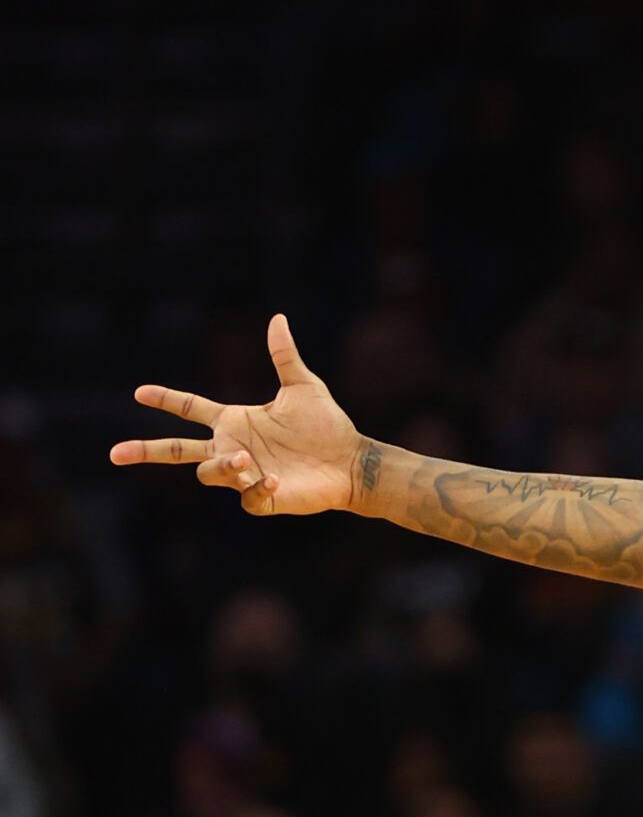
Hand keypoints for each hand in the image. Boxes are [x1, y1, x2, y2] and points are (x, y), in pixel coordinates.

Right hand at [110, 314, 363, 515]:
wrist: (352, 461)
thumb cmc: (328, 425)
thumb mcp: (303, 387)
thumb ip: (284, 356)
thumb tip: (278, 318)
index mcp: (236, 421)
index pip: (190, 409)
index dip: (166, 400)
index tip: (139, 392)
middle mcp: (234, 447)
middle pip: (179, 451)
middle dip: (147, 450)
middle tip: (115, 453)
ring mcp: (246, 474)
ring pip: (209, 473)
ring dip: (222, 465)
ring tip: (246, 457)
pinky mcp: (264, 497)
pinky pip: (247, 497)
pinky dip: (255, 487)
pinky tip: (273, 478)